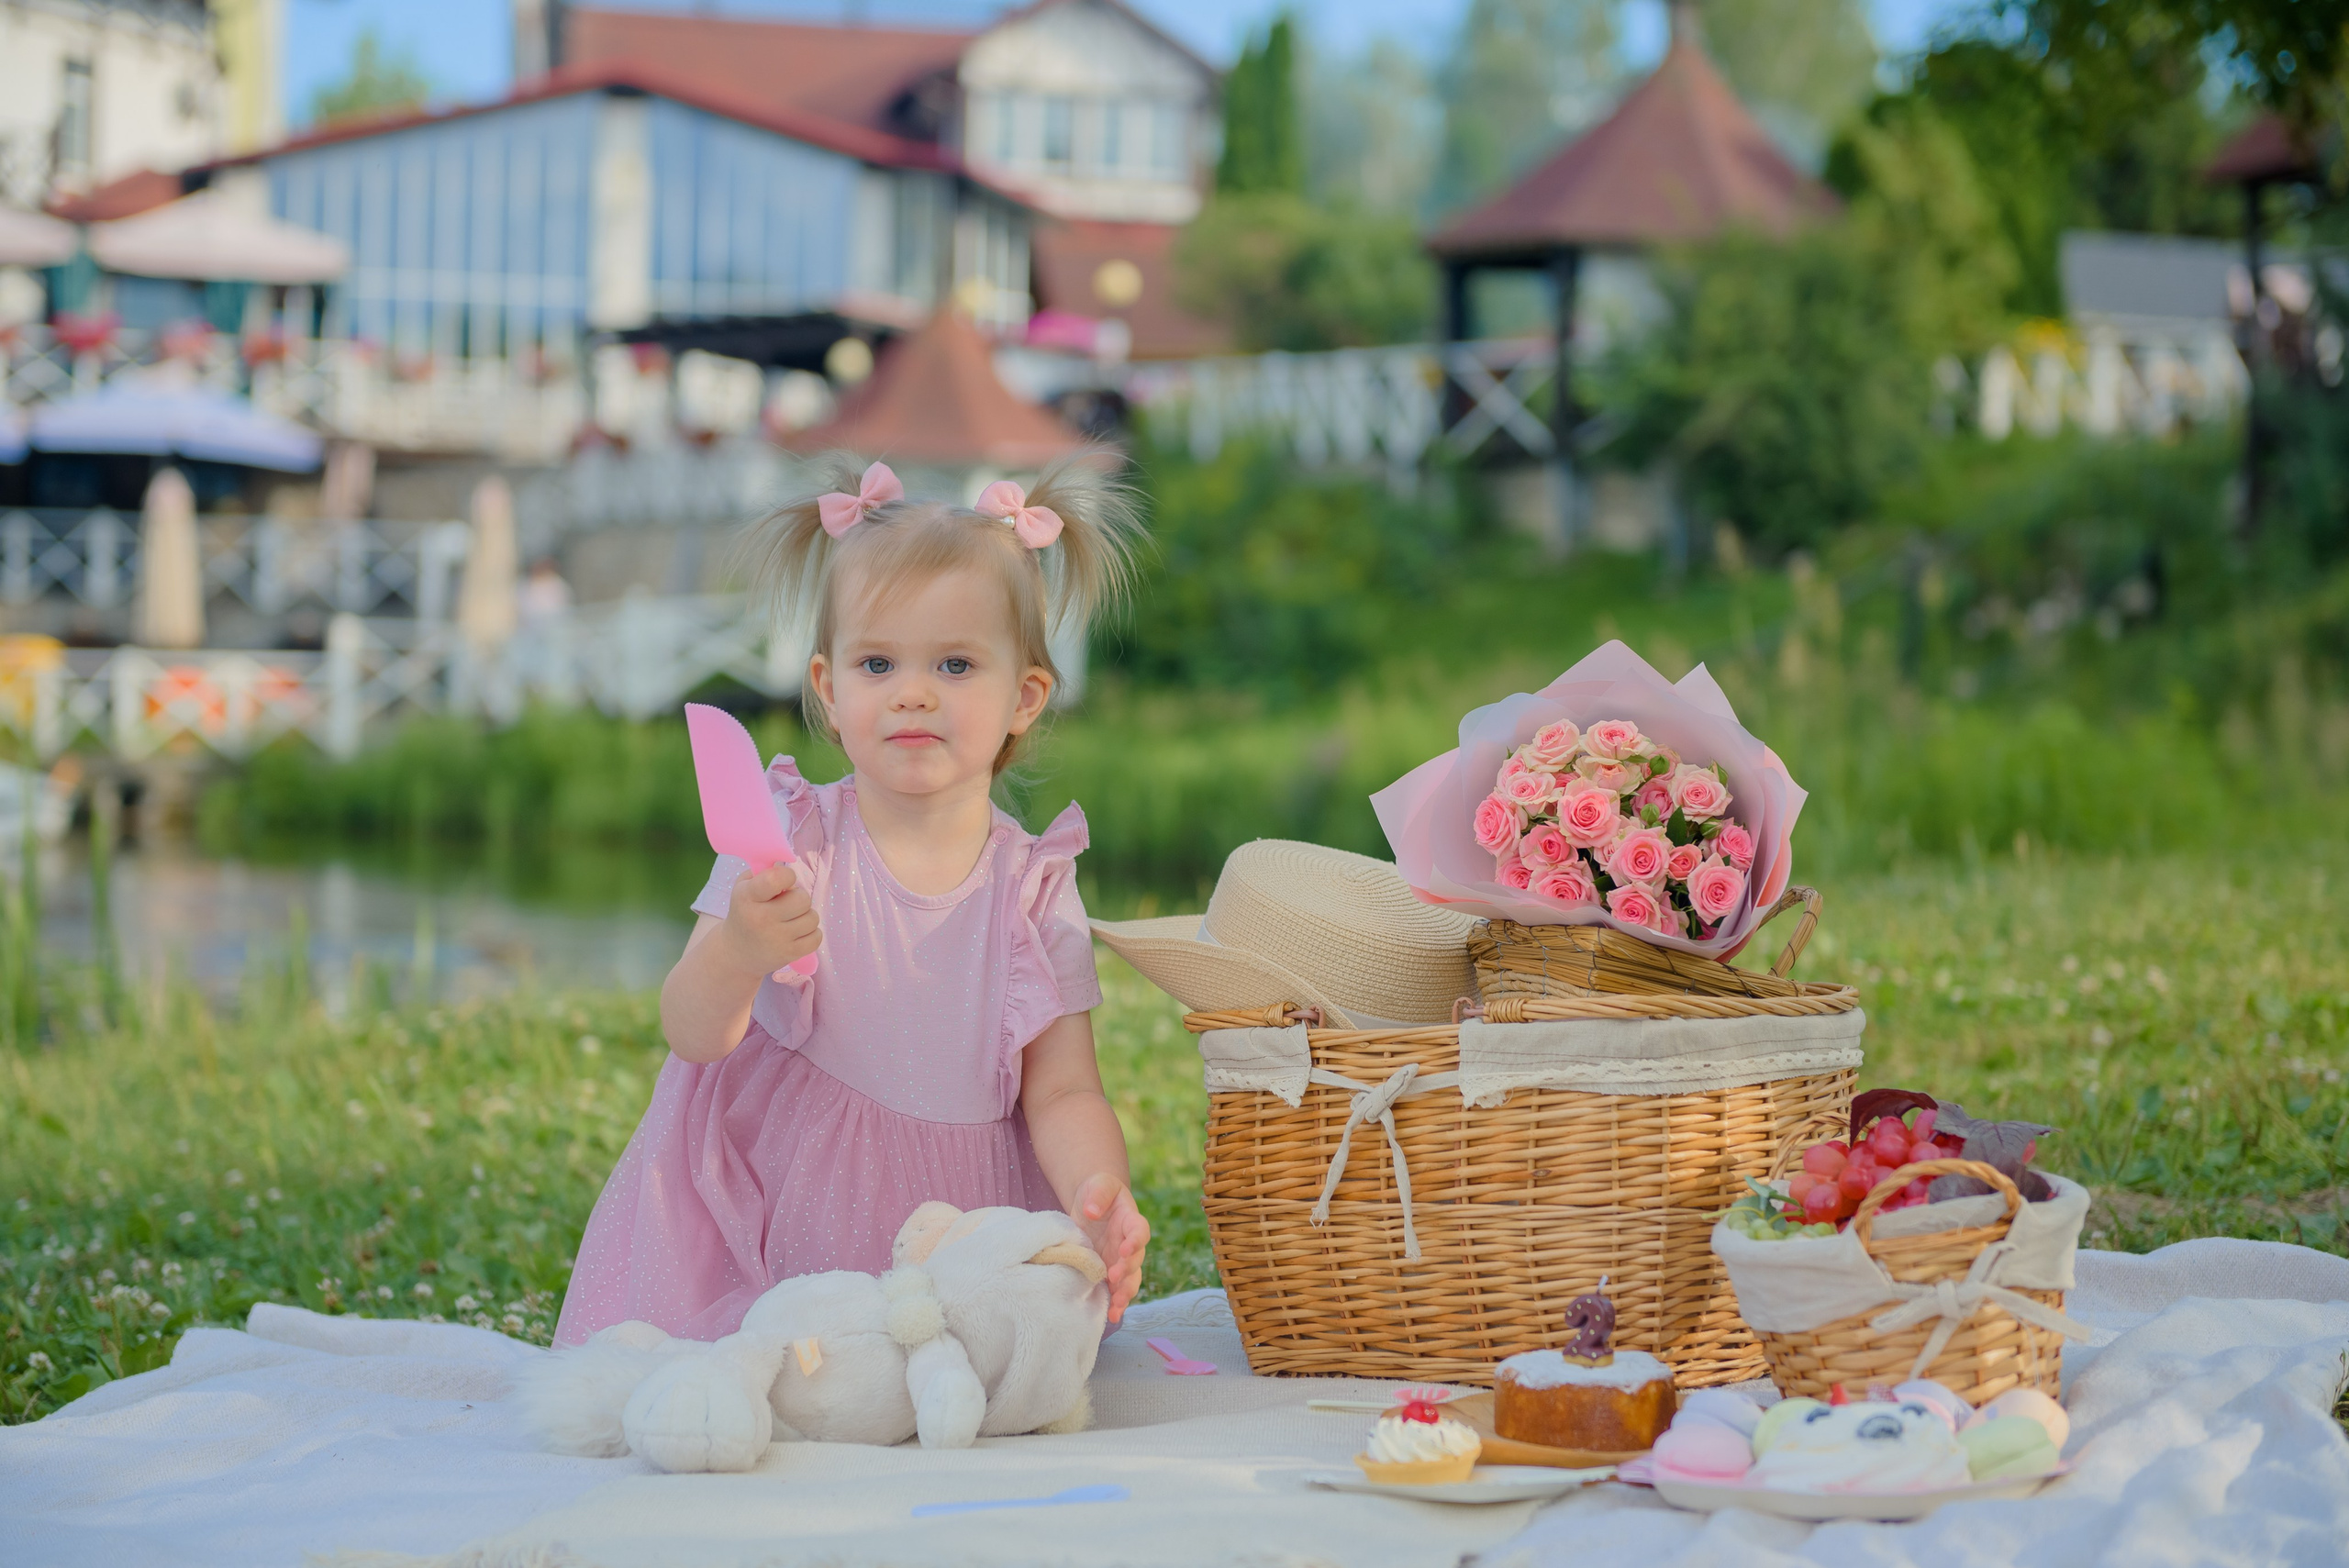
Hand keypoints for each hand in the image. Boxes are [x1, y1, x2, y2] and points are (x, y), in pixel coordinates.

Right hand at [717, 862, 819, 977]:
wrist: (736, 953)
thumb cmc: (745, 912)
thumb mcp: (744, 888)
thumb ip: (763, 872)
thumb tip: (785, 864)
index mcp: (747, 897)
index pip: (775, 879)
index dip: (787, 876)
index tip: (784, 881)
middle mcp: (761, 919)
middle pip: (802, 899)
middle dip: (799, 898)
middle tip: (788, 904)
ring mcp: (776, 939)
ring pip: (812, 918)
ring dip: (806, 916)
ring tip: (791, 919)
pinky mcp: (788, 955)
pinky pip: (817, 937)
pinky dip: (811, 934)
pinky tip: (797, 933)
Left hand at [1069, 1172, 1148, 1323]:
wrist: (1091, 1204)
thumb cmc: (1097, 1191)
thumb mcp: (1098, 1185)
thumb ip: (1098, 1194)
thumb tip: (1091, 1210)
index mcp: (1131, 1220)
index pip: (1139, 1231)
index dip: (1135, 1241)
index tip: (1125, 1249)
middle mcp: (1130, 1243)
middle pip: (1136, 1260)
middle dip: (1127, 1271)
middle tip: (1114, 1278)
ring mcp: (1121, 1259)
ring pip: (1130, 1280)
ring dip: (1125, 1293)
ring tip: (1116, 1307)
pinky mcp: (1110, 1271)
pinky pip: (1117, 1289)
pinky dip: (1116, 1303)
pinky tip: (1112, 1316)